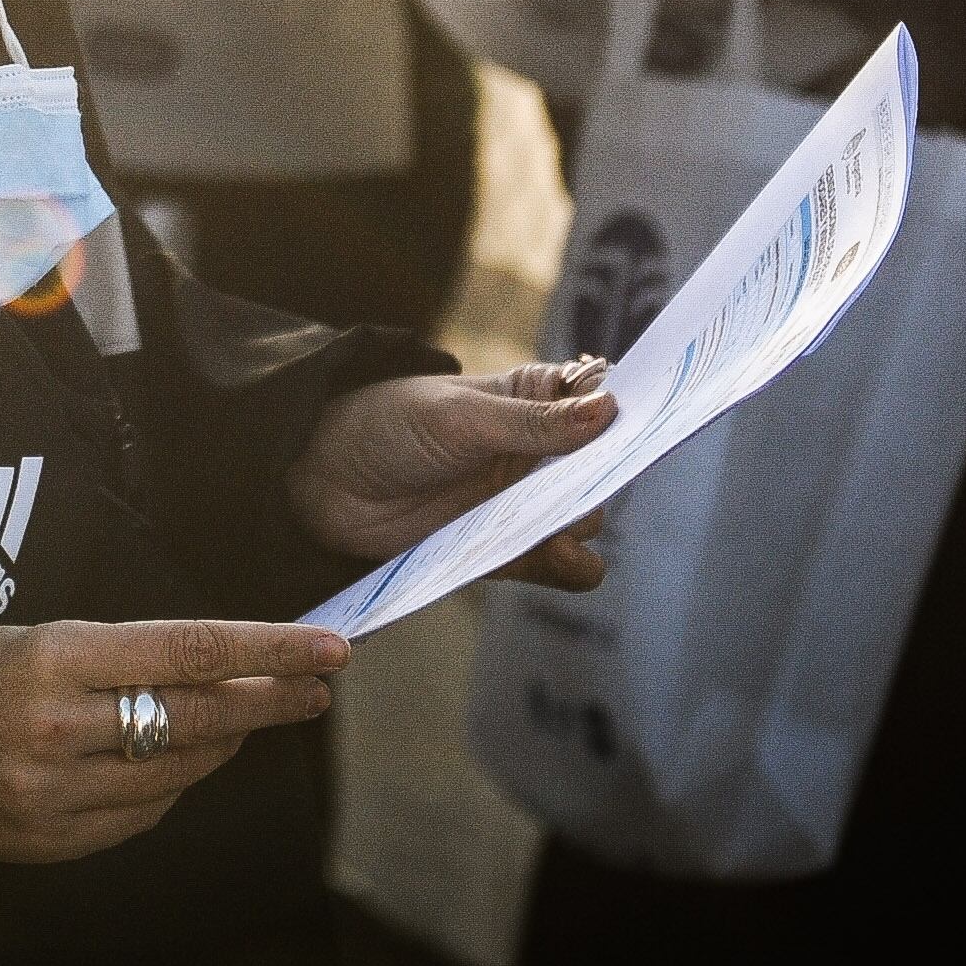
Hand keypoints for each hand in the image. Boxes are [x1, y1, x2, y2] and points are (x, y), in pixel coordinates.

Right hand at [0, 617, 345, 862]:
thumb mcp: (29, 639)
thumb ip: (115, 658)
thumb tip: (213, 671)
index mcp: (54, 657)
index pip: (191, 649)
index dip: (269, 649)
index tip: (326, 647)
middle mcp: (60, 726)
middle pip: (201, 715)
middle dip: (272, 699)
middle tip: (319, 686)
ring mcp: (56, 793)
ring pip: (179, 771)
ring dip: (225, 744)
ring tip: (245, 720)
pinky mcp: (50, 841)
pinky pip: (141, 815)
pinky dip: (168, 786)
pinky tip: (173, 764)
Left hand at [285, 362, 618, 582]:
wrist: (318, 476)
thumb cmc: (386, 424)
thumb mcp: (460, 416)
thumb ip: (532, 423)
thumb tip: (609, 410)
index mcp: (534, 399)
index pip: (600, 404)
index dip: (628, 414)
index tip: (648, 426)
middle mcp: (536, 452)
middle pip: (598, 472)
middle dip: (602, 479)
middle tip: (586, 485)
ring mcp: (519, 503)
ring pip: (581, 522)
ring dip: (582, 526)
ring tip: (564, 527)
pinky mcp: (499, 551)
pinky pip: (551, 566)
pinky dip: (563, 566)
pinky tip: (557, 557)